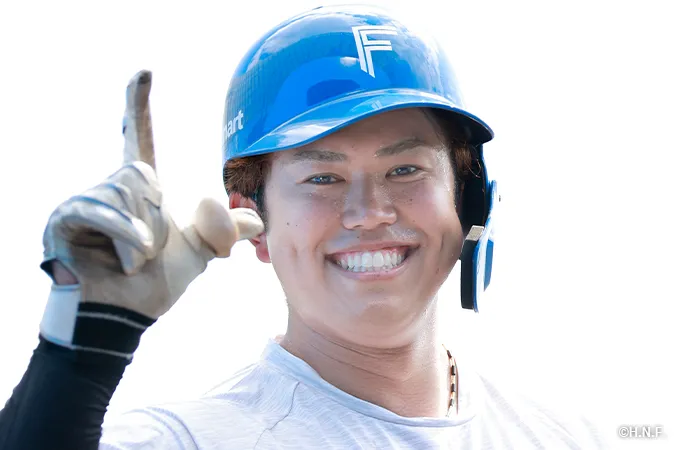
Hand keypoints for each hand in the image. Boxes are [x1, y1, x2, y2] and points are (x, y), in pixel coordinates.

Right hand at [38, 71, 262, 355]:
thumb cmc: (152, 285)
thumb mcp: (197, 254)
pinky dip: (124, 238)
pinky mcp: (64, 219)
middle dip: (156, 218)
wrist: (124, 318)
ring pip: (125, 192)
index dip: (140, 108)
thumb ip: (222, 232)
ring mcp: (83, 202)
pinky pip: (102, 211)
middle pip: (142, 175)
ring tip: (133, 261)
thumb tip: (256, 220)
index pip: (140, 139)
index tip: (145, 73)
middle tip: (150, 250)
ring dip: (142, 236)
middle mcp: (109, 188)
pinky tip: (123, 262)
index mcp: (139, 191)